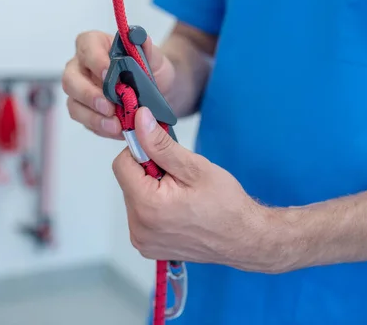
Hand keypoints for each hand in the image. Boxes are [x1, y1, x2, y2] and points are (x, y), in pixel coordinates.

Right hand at [63, 31, 175, 138]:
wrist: (159, 92)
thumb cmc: (151, 70)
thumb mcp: (156, 57)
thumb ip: (149, 48)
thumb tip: (141, 38)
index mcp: (96, 45)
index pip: (86, 46)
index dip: (94, 59)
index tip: (108, 72)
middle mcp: (82, 67)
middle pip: (71, 79)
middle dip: (88, 94)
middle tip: (107, 106)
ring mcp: (81, 91)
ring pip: (74, 104)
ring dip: (93, 116)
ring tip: (114, 125)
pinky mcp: (86, 112)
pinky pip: (85, 121)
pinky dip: (100, 127)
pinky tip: (117, 130)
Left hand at [112, 107, 290, 273]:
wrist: (245, 239)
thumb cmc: (226, 205)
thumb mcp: (194, 167)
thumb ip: (161, 144)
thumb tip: (139, 121)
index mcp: (147, 206)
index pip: (121, 164)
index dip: (141, 152)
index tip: (162, 154)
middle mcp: (138, 228)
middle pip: (128, 181)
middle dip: (149, 172)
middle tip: (178, 179)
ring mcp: (142, 240)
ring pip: (134, 197)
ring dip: (152, 189)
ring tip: (181, 196)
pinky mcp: (147, 246)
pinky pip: (141, 215)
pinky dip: (154, 207)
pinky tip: (178, 210)